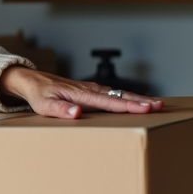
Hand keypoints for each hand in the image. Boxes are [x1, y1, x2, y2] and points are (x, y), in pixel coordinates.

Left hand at [0, 66, 162, 119]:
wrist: (33, 81)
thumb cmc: (39, 94)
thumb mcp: (44, 105)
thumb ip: (61, 109)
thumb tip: (77, 112)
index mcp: (81, 94)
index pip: (109, 101)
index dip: (128, 105)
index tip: (144, 108)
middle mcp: (90, 89)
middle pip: (120, 95)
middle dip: (140, 101)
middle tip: (160, 106)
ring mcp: (92, 89)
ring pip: (119, 93)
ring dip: (138, 99)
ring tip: (156, 104)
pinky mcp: (92, 91)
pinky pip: (114, 94)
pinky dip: (128, 97)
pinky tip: (137, 101)